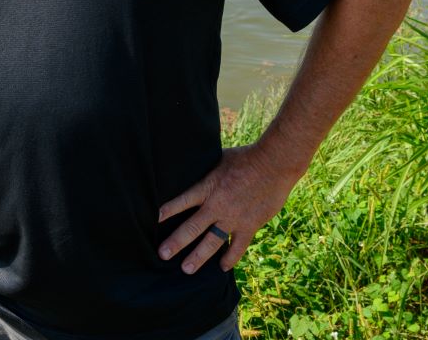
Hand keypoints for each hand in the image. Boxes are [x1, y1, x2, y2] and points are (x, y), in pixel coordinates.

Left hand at [157, 144, 298, 273]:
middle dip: (176, 242)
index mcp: (208, 187)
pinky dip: (230, 257)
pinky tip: (222, 267)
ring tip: (187, 269)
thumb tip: (193, 165)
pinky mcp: (250, 225)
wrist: (274, 164)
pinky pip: (238, 246)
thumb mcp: (219, 159)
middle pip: (193, 227)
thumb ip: (207, 170)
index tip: (153, 220)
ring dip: (199, 256)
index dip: (168, 211)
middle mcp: (217, 205)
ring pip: (212, 242)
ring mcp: (234, 218)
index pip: (182, 201)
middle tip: (163, 254)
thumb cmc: (246, 157)